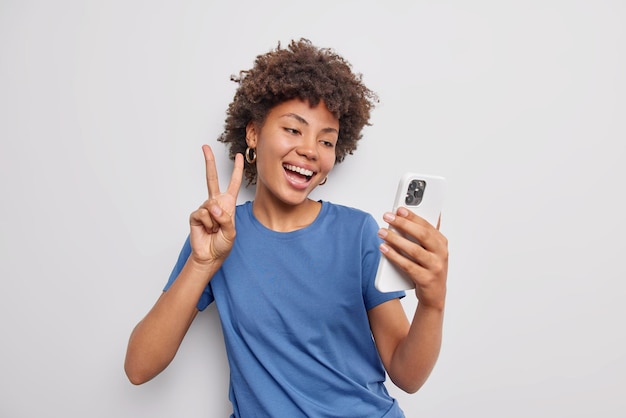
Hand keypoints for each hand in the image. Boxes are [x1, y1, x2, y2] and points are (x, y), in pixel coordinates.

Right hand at [188, 145, 243, 265]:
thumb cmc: (223, 244)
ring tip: (215, 230)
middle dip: (209, 162)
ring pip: (210, 206)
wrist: (210, 256)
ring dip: (215, 221)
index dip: (237, 170)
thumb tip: (213, 208)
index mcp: (228, 204)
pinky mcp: (195, 216)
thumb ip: (225, 218)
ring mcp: (205, 208)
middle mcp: (216, 203)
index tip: (239, 156)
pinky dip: (207, 224)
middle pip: (211, 178)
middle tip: (205, 147)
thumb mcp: (231, 231)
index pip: (233, 183)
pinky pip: (202, 214)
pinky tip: (207, 230)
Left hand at [378, 207, 447, 309]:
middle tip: (387, 217)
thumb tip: (409, 215)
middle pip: (422, 235)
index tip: (399, 209)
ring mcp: (435, 267)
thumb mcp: (430, 250)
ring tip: (382, 232)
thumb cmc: (429, 268)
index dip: (413, 216)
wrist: (434, 296)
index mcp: (441, 242)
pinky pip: (408, 266)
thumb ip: (423, 234)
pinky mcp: (426, 279)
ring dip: (396, 239)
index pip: (427, 225)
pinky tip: (384, 249)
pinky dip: (394, 256)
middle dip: (403, 223)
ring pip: (414, 250)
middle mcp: (441, 253)